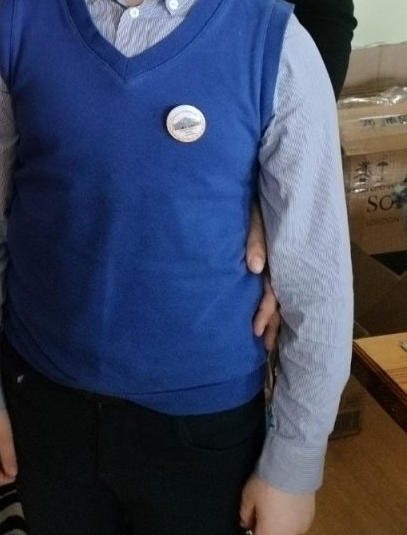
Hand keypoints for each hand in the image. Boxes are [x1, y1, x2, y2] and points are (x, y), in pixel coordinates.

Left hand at [239, 475, 314, 534]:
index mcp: (269, 534)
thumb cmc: (266, 485)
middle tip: (256, 528)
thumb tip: (246, 524)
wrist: (292, 471)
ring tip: (271, 520)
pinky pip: (297, 529)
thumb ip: (245, 514)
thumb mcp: (248, 497)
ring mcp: (300, 529)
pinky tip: (285, 514)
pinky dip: (289, 527)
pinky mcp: (309, 519)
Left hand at [246, 200, 280, 349]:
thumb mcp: (256, 219)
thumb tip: (254, 268)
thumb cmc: (258, 203)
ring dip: (274, 318)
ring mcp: (276, 262)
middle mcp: (280, 265)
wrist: (263, 188)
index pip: (274, 292)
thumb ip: (256, 241)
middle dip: (273, 324)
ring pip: (279, 296)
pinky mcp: (270, 258)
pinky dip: (269, 302)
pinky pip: (272, 284)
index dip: (265, 312)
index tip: (257, 332)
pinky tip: (264, 315)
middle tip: (265, 346)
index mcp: (278, 258)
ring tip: (266, 341)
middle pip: (279, 300)